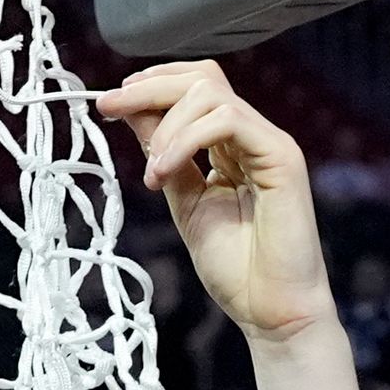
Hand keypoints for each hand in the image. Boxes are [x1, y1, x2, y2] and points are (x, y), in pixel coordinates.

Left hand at [98, 63, 331, 342]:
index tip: (109, 104)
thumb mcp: (185, 202)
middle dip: (148, 87)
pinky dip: (185, 140)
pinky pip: (227, 120)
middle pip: (202, 77)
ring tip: (152, 174)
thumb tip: (130, 113)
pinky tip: (164, 173)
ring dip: (165, 125)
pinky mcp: (282, 157)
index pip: (194, 88)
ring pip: (210, 93)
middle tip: (108, 107)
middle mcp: (253, 136)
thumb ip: (164, 157)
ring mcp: (270, 143)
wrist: (273, 312)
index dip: (150, 86)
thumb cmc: (236, 268)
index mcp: (233, 145)